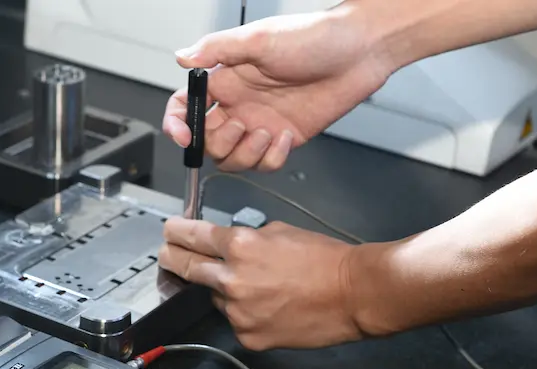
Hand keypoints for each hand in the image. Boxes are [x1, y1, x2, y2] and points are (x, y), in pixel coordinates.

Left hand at [158, 217, 362, 350]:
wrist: (354, 293)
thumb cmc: (324, 258)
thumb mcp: (279, 232)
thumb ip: (247, 239)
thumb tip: (228, 246)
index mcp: (239, 246)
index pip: (192, 237)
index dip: (176, 233)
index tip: (168, 232)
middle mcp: (232, 279)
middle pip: (187, 268)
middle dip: (173, 259)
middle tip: (167, 255)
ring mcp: (238, 312)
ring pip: (215, 298)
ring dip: (223, 290)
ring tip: (255, 286)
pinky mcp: (248, 336)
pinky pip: (235, 321)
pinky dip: (244, 314)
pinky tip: (269, 307)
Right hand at [162, 7, 392, 171]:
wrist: (360, 51)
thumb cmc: (314, 36)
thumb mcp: (259, 38)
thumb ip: (217, 50)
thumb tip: (181, 56)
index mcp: (226, 80)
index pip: (184, 107)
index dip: (176, 124)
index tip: (184, 137)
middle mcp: (239, 105)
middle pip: (206, 142)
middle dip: (217, 143)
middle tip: (242, 124)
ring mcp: (260, 124)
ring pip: (232, 159)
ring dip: (245, 154)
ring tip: (266, 132)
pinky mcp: (283, 139)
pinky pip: (264, 164)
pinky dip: (272, 158)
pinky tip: (287, 136)